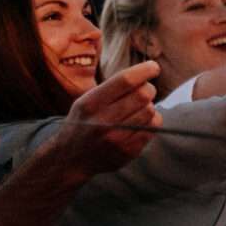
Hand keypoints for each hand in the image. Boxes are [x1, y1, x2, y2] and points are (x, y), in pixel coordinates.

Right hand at [56, 60, 162, 175]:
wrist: (72, 158)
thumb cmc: (84, 122)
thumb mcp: (86, 101)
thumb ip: (112, 88)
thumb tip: (146, 72)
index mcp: (90, 103)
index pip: (124, 81)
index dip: (143, 71)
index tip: (154, 67)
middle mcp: (103, 120)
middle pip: (142, 95)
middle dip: (148, 88)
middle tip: (145, 90)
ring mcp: (117, 138)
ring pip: (150, 111)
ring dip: (149, 106)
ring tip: (137, 108)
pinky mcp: (129, 151)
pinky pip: (153, 127)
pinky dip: (152, 120)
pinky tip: (140, 121)